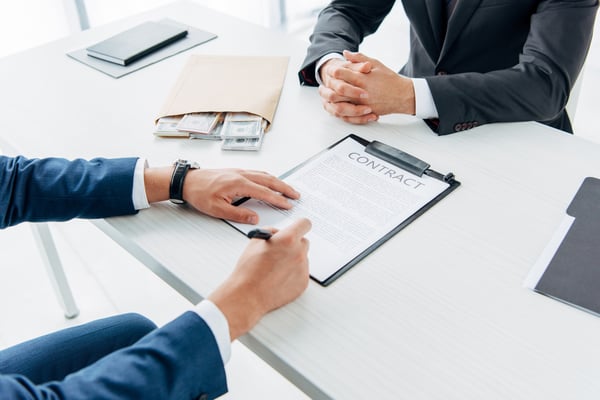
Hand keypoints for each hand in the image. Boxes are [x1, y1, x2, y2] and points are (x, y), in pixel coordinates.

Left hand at [144, 167, 298, 223]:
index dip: (278, 199)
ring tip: (287, 189)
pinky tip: (269, 181)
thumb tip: (255, 218)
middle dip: (284, 187)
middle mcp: (241, 175)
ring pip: (264, 175)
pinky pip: (257, 173)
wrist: (187, 181)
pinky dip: (268, 177)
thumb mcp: (217, 210)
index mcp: (239, 184)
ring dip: (278, 181)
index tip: (288, 205)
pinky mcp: (235, 171)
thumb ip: (238, 214)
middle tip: (296, 195)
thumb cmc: (199, 193)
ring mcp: (239, 171)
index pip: (264, 192)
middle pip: (269, 180)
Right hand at [208, 218, 311, 339]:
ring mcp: (303, 269)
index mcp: (288, 239)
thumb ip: (270, 232)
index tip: (297, 228)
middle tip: (281, 250)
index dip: (300, 225)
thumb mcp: (254, 242)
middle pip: (304, 241)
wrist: (247, 295)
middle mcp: (299, 253)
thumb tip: (277, 233)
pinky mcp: (303, 283)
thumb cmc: (249, 270)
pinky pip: (302, 272)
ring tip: (276, 268)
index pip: (304, 224)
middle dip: (294, 244)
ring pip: (302, 258)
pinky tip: (279, 278)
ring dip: (293, 259)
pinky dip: (293, 273)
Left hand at [319, 51, 415, 122]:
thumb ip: (359, 59)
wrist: (402, 95)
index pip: (341, 73)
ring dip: (330, 101)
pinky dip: (338, 111)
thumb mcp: (376, 64)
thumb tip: (345, 53)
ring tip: (326, 96)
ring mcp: (362, 105)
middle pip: (336, 91)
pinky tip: (335, 106)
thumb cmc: (389, 79)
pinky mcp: (364, 113)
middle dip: (327, 87)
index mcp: (362, 78)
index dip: (332, 71)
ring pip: (339, 105)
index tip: (330, 70)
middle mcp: (360, 92)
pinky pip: (347, 115)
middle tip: (323, 85)